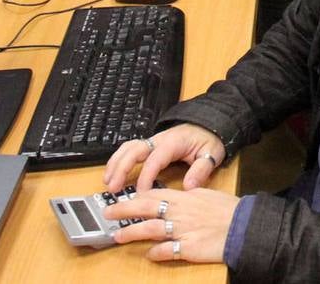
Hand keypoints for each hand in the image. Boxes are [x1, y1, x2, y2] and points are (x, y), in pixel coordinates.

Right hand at [103, 124, 225, 192]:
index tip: (140, 194)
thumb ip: (201, 170)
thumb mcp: (211, 154)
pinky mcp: (150, 145)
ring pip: (128, 148)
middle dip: (122, 168)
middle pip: (134, 150)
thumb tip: (188, 187)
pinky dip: (118, 159)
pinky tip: (112, 173)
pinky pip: (130, 149)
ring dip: (116, 163)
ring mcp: (153, 141)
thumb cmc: (209, 140)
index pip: (155, 159)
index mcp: (173, 142)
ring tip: (108, 182)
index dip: (146, 177)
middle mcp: (159, 140)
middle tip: (113, 188)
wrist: (209, 124)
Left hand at [106, 187, 238, 263]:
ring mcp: (182, 230)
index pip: (154, 193)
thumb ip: (188, 196)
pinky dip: (156, 253)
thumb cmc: (228, 210)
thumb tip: (178, 196)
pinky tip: (149, 255)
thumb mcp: (206, 196)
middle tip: (108, 213)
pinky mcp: (188, 248)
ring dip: (132, 232)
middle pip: (146, 208)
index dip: (136, 196)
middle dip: (125, 210)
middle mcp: (180, 212)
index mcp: (184, 197)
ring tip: (118, 236)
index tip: (123, 199)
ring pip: (151, 229)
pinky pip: (167, 251)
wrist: (243, 225)